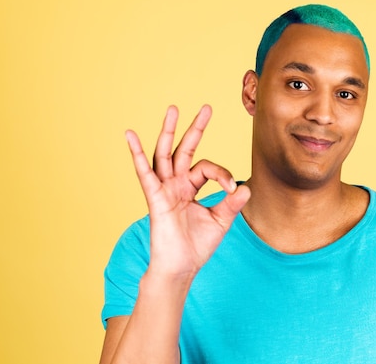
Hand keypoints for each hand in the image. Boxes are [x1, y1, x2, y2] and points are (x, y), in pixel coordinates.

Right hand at [125, 105, 250, 280]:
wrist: (181, 268)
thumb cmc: (197, 246)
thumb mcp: (220, 221)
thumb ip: (231, 203)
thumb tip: (245, 186)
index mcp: (190, 187)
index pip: (207, 167)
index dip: (222, 174)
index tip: (231, 188)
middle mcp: (176, 184)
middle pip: (185, 149)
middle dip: (195, 128)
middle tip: (207, 107)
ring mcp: (164, 189)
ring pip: (165, 154)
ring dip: (169, 131)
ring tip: (173, 109)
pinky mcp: (155, 198)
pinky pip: (145, 173)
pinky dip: (137, 154)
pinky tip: (131, 136)